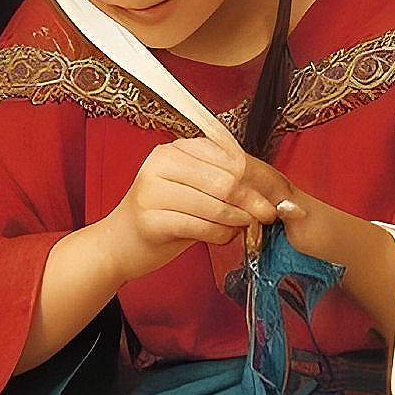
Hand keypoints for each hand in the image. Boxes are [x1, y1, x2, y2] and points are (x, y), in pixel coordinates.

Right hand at [89, 137, 293, 280]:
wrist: (119, 244)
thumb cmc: (162, 216)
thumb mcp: (191, 189)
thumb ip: (223, 184)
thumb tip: (271, 190)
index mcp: (174, 150)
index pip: (228, 158)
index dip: (257, 178)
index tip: (275, 196)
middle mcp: (161, 164)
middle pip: (225, 180)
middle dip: (253, 201)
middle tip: (268, 215)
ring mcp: (152, 191)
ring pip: (215, 205)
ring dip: (238, 221)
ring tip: (245, 228)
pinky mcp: (150, 220)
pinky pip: (200, 227)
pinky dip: (220, 235)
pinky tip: (223, 238)